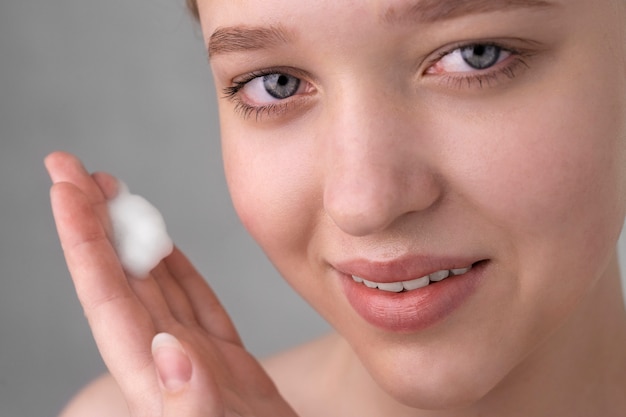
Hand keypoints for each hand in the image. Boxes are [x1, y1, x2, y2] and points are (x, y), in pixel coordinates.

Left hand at [46, 151, 297, 416]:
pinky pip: (192, 301)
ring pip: (152, 284)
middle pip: (119, 280)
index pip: (108, 298)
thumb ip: (192, 405)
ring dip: (129, 236)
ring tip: (110, 192)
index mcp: (155, 381)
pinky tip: (163, 244)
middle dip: (92, 222)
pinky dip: (176, 267)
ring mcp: (193, 358)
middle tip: (70, 169)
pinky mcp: (223, 359)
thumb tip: (165, 349)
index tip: (65, 190)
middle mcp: (165, 363)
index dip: (84, 241)